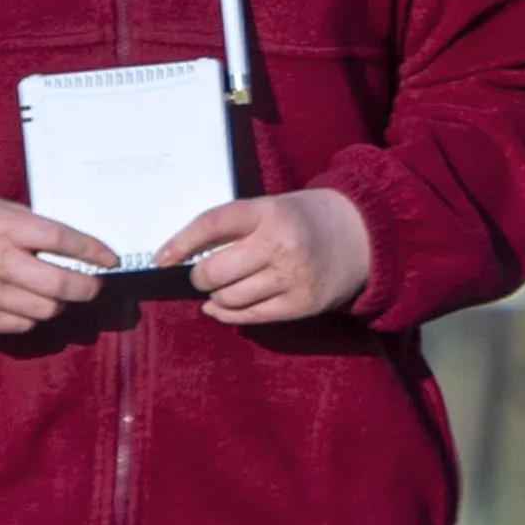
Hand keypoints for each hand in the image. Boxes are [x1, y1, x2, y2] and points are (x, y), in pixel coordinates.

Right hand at [0, 184, 115, 336]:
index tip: (109, 259)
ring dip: (57, 303)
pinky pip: (19, 325)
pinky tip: (23, 302)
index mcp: (3, 226)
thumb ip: (28, 227)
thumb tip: (72, 247)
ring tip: (53, 292)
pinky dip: (30, 316)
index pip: (62, 240)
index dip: (93, 251)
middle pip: (61, 285)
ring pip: (44, 310)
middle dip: (87, 288)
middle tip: (92, 285)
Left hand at [164, 187, 373, 326]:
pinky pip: (250, 317)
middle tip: (201, 274)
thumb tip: (187, 257)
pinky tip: (221, 307)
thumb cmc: (306, 219)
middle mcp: (280, 244)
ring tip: (222, 287)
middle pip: (215, 271)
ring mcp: (292, 277)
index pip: (212, 224)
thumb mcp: (273, 207)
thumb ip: (237, 226)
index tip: (161, 258)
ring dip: (216, 296)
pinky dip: (227, 314)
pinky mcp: (301, 304)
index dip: (181, 242)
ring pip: (229, 298)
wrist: (363, 235)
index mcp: (269, 211)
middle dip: (200, 277)